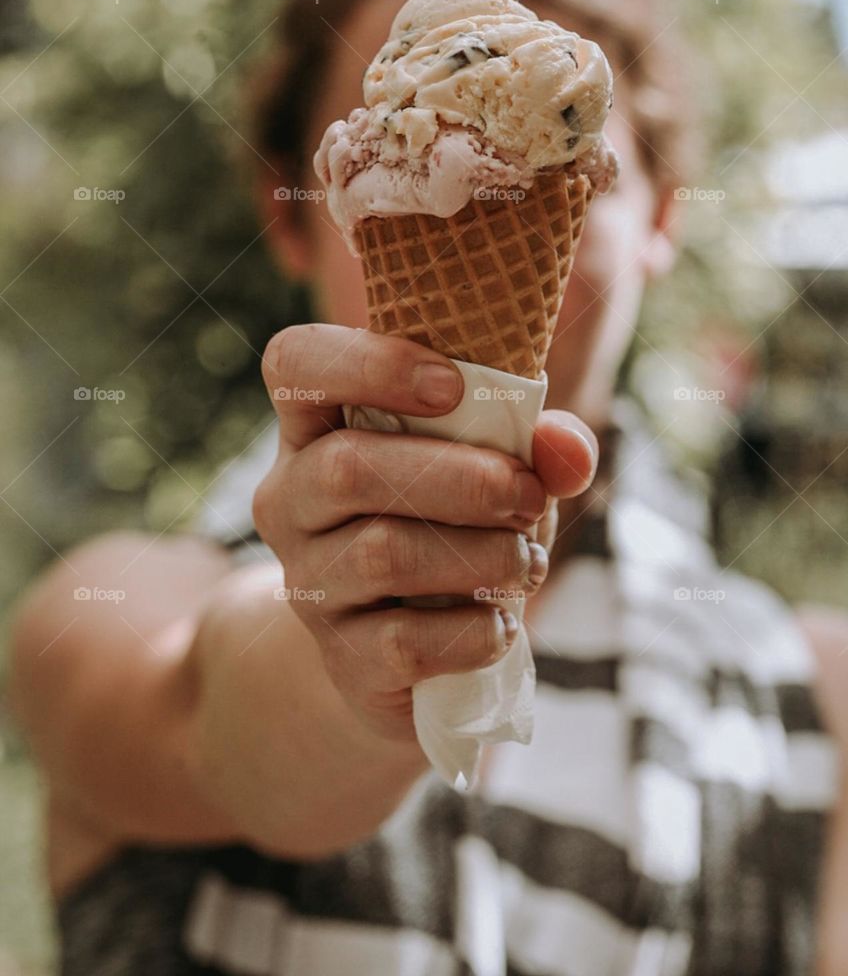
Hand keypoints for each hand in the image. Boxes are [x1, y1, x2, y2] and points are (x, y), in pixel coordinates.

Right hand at [254, 323, 597, 738]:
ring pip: (381, 555)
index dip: (366, 363)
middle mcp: (292, 498)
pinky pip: (406, 642)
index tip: (452, 384)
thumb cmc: (452, 525)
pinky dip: (474, 631)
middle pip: (347, 468)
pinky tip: (502, 624)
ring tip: (527, 561)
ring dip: (480, 554)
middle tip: (528, 495)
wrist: (405, 649)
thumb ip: (539, 444)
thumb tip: (567, 448)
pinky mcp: (343, 657)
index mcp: (317, 426)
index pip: (296, 363)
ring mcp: (308, 580)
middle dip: (461, 479)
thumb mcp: (496, 468)